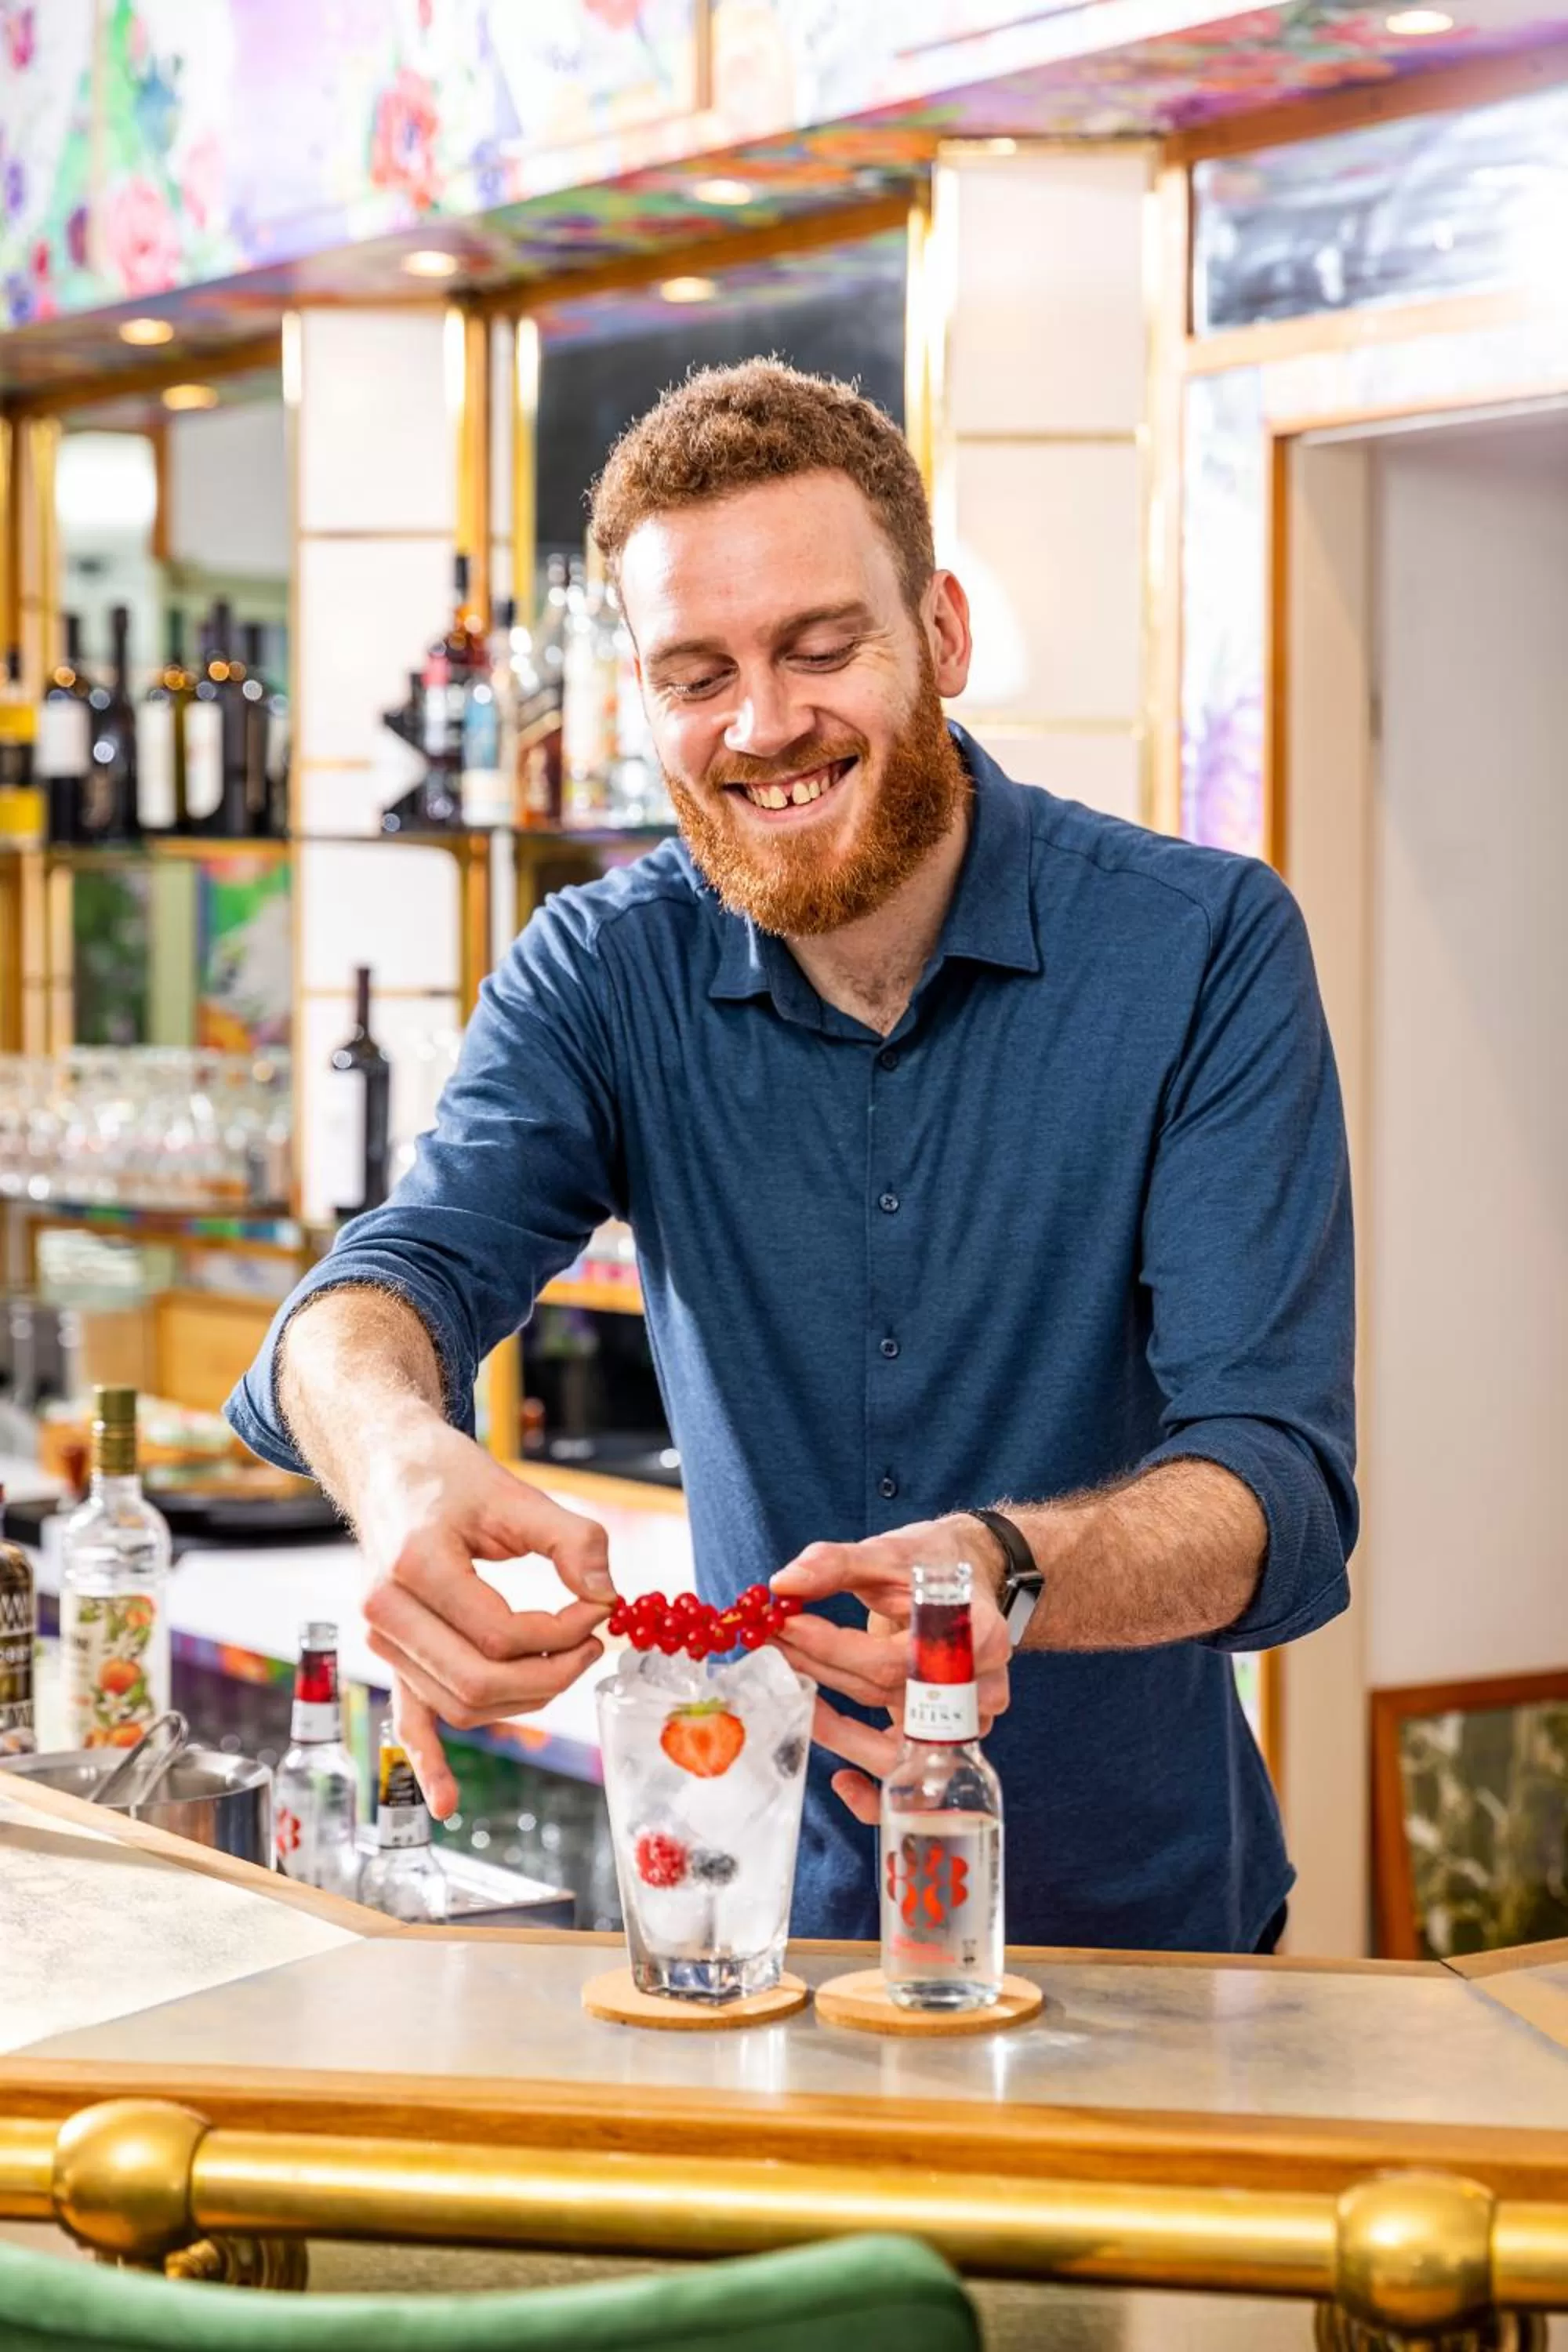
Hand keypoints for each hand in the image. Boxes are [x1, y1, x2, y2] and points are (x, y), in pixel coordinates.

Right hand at [354, 1407, 615, 1818]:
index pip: (502, 1634)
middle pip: (480, 1679)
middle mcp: (386, 1612)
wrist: (389, 1468)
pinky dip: (427, 1763)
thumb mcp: (517, 1493)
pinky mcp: (391, 1655)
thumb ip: (572, 1541)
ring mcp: (382, 1640)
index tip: (604, 1608)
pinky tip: (447, 1804)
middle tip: (594, 1641)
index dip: (565, 1630)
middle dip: (552, 1673)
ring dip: (523, 1698)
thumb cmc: (451, 1477)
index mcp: (415, 1565)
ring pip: (461, 1703)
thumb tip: (609, 1598)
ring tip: (567, 1659)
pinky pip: (409, 1717)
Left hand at [769, 1515, 1009, 1827]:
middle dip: (821, 1674)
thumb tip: (783, 1584)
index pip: (891, 1658)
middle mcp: (981, 1685)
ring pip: (893, 1744)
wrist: (968, 1584)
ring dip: (834, 1728)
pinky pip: (913, 1781)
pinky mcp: (948, 1740)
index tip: (785, 1627)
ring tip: (793, 1694)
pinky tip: (841, 1780)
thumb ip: (837, 1564)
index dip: (831, 1648)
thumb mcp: (889, 1554)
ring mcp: (968, 1721)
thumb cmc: (931, 1566)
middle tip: (772, 1649)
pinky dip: (876, 1789)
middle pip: (887, 1696)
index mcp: (976, 1634)